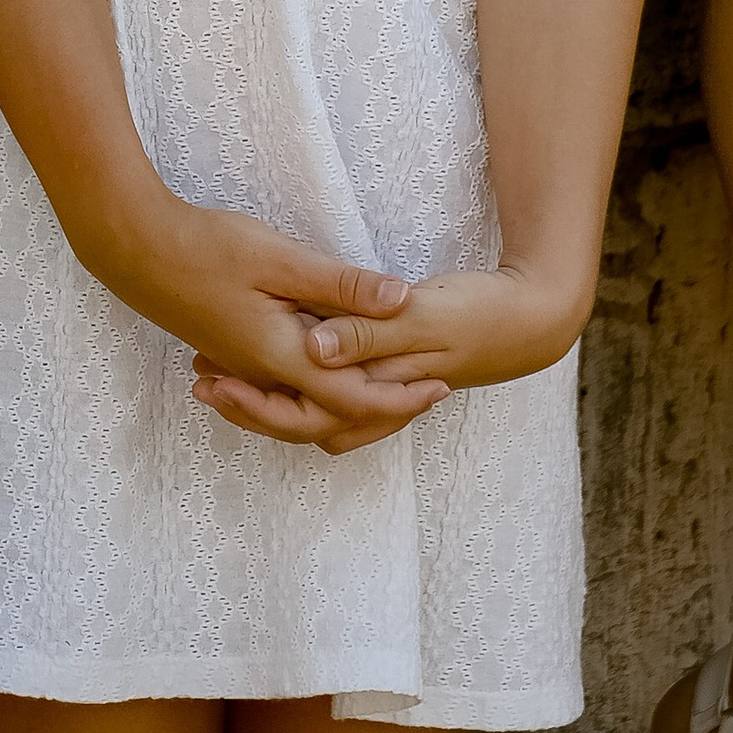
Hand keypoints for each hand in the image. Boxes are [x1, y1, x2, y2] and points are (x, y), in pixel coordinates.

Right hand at [98, 195, 448, 457]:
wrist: (133, 248)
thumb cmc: (204, 247)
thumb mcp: (279, 258)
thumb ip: (340, 284)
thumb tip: (400, 301)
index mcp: (282, 356)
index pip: (354, 397)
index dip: (401, 398)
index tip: (440, 387)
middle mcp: (264, 373)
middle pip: (332, 414)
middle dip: (383, 408)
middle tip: (425, 393)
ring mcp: (244, 365)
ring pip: (305, 404)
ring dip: (349, 399)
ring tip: (386, 385)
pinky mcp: (230, 351)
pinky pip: (282, 388)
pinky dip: (315, 388)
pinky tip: (325, 364)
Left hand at [201, 258, 580, 435]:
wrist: (531, 318)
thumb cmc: (479, 313)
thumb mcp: (422, 316)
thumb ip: (367, 332)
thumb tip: (314, 351)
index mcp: (379, 390)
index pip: (305, 413)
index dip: (253, 402)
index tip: (210, 381)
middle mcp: (376, 401)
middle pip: (301, 419)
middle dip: (250, 405)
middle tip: (200, 379)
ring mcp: (384, 390)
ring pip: (315, 408)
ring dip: (270, 394)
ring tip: (219, 372)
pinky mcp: (390, 372)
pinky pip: (334, 391)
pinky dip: (302, 382)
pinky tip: (280, 357)